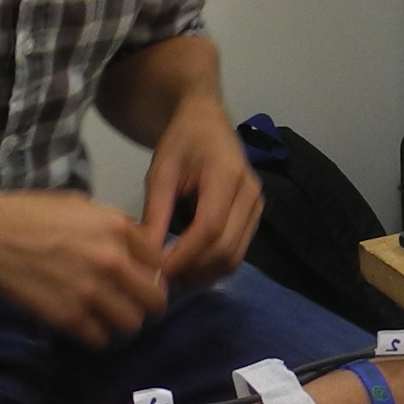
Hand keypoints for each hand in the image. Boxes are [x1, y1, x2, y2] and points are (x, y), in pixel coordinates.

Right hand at [0, 190, 166, 343]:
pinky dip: (96, 334)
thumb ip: (116, 229)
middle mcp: (112, 260)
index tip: (140, 278)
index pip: (160, 263)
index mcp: (119, 228)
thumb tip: (140, 252)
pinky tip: (85, 322)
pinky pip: (101, 339)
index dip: (152, 273)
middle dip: (146, 303)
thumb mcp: (82, 206)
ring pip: (132, 324)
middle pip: (155, 299)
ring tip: (107, 315)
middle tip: (131, 302)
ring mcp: (90, 291)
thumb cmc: (30, 214)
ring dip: (122, 322)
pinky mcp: (67, 317)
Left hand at [142, 95, 262, 285]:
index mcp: (226, 175)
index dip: (185, 255)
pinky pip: (238, 252)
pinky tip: (189, 268)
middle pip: (227, 248)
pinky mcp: (255, 217)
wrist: (207, 122)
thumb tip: (146, 255)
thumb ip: (156, 213)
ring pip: (235, 256)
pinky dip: (213, 267)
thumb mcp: (161, 172)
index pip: (210, 227)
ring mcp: (257, 206)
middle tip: (161, 282)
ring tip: (173, 278)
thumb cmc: (181, 142)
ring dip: (204, 274)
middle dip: (194, 271)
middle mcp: (250, 193)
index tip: (158, 272)